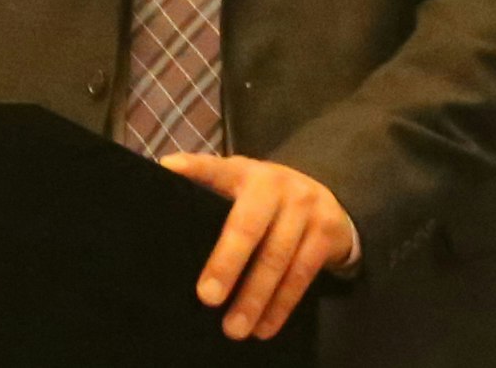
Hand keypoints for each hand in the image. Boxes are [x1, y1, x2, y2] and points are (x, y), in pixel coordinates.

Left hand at [160, 152, 353, 340]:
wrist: (326, 198)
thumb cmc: (267, 200)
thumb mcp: (242, 188)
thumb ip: (213, 195)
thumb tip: (170, 214)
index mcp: (245, 172)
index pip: (216, 168)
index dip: (193, 167)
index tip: (168, 170)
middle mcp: (274, 183)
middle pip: (248, 224)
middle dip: (227, 262)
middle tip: (207, 297)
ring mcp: (304, 205)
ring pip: (277, 256)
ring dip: (254, 297)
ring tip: (234, 328)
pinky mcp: (326, 230)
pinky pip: (302, 274)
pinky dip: (281, 305)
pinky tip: (264, 327)